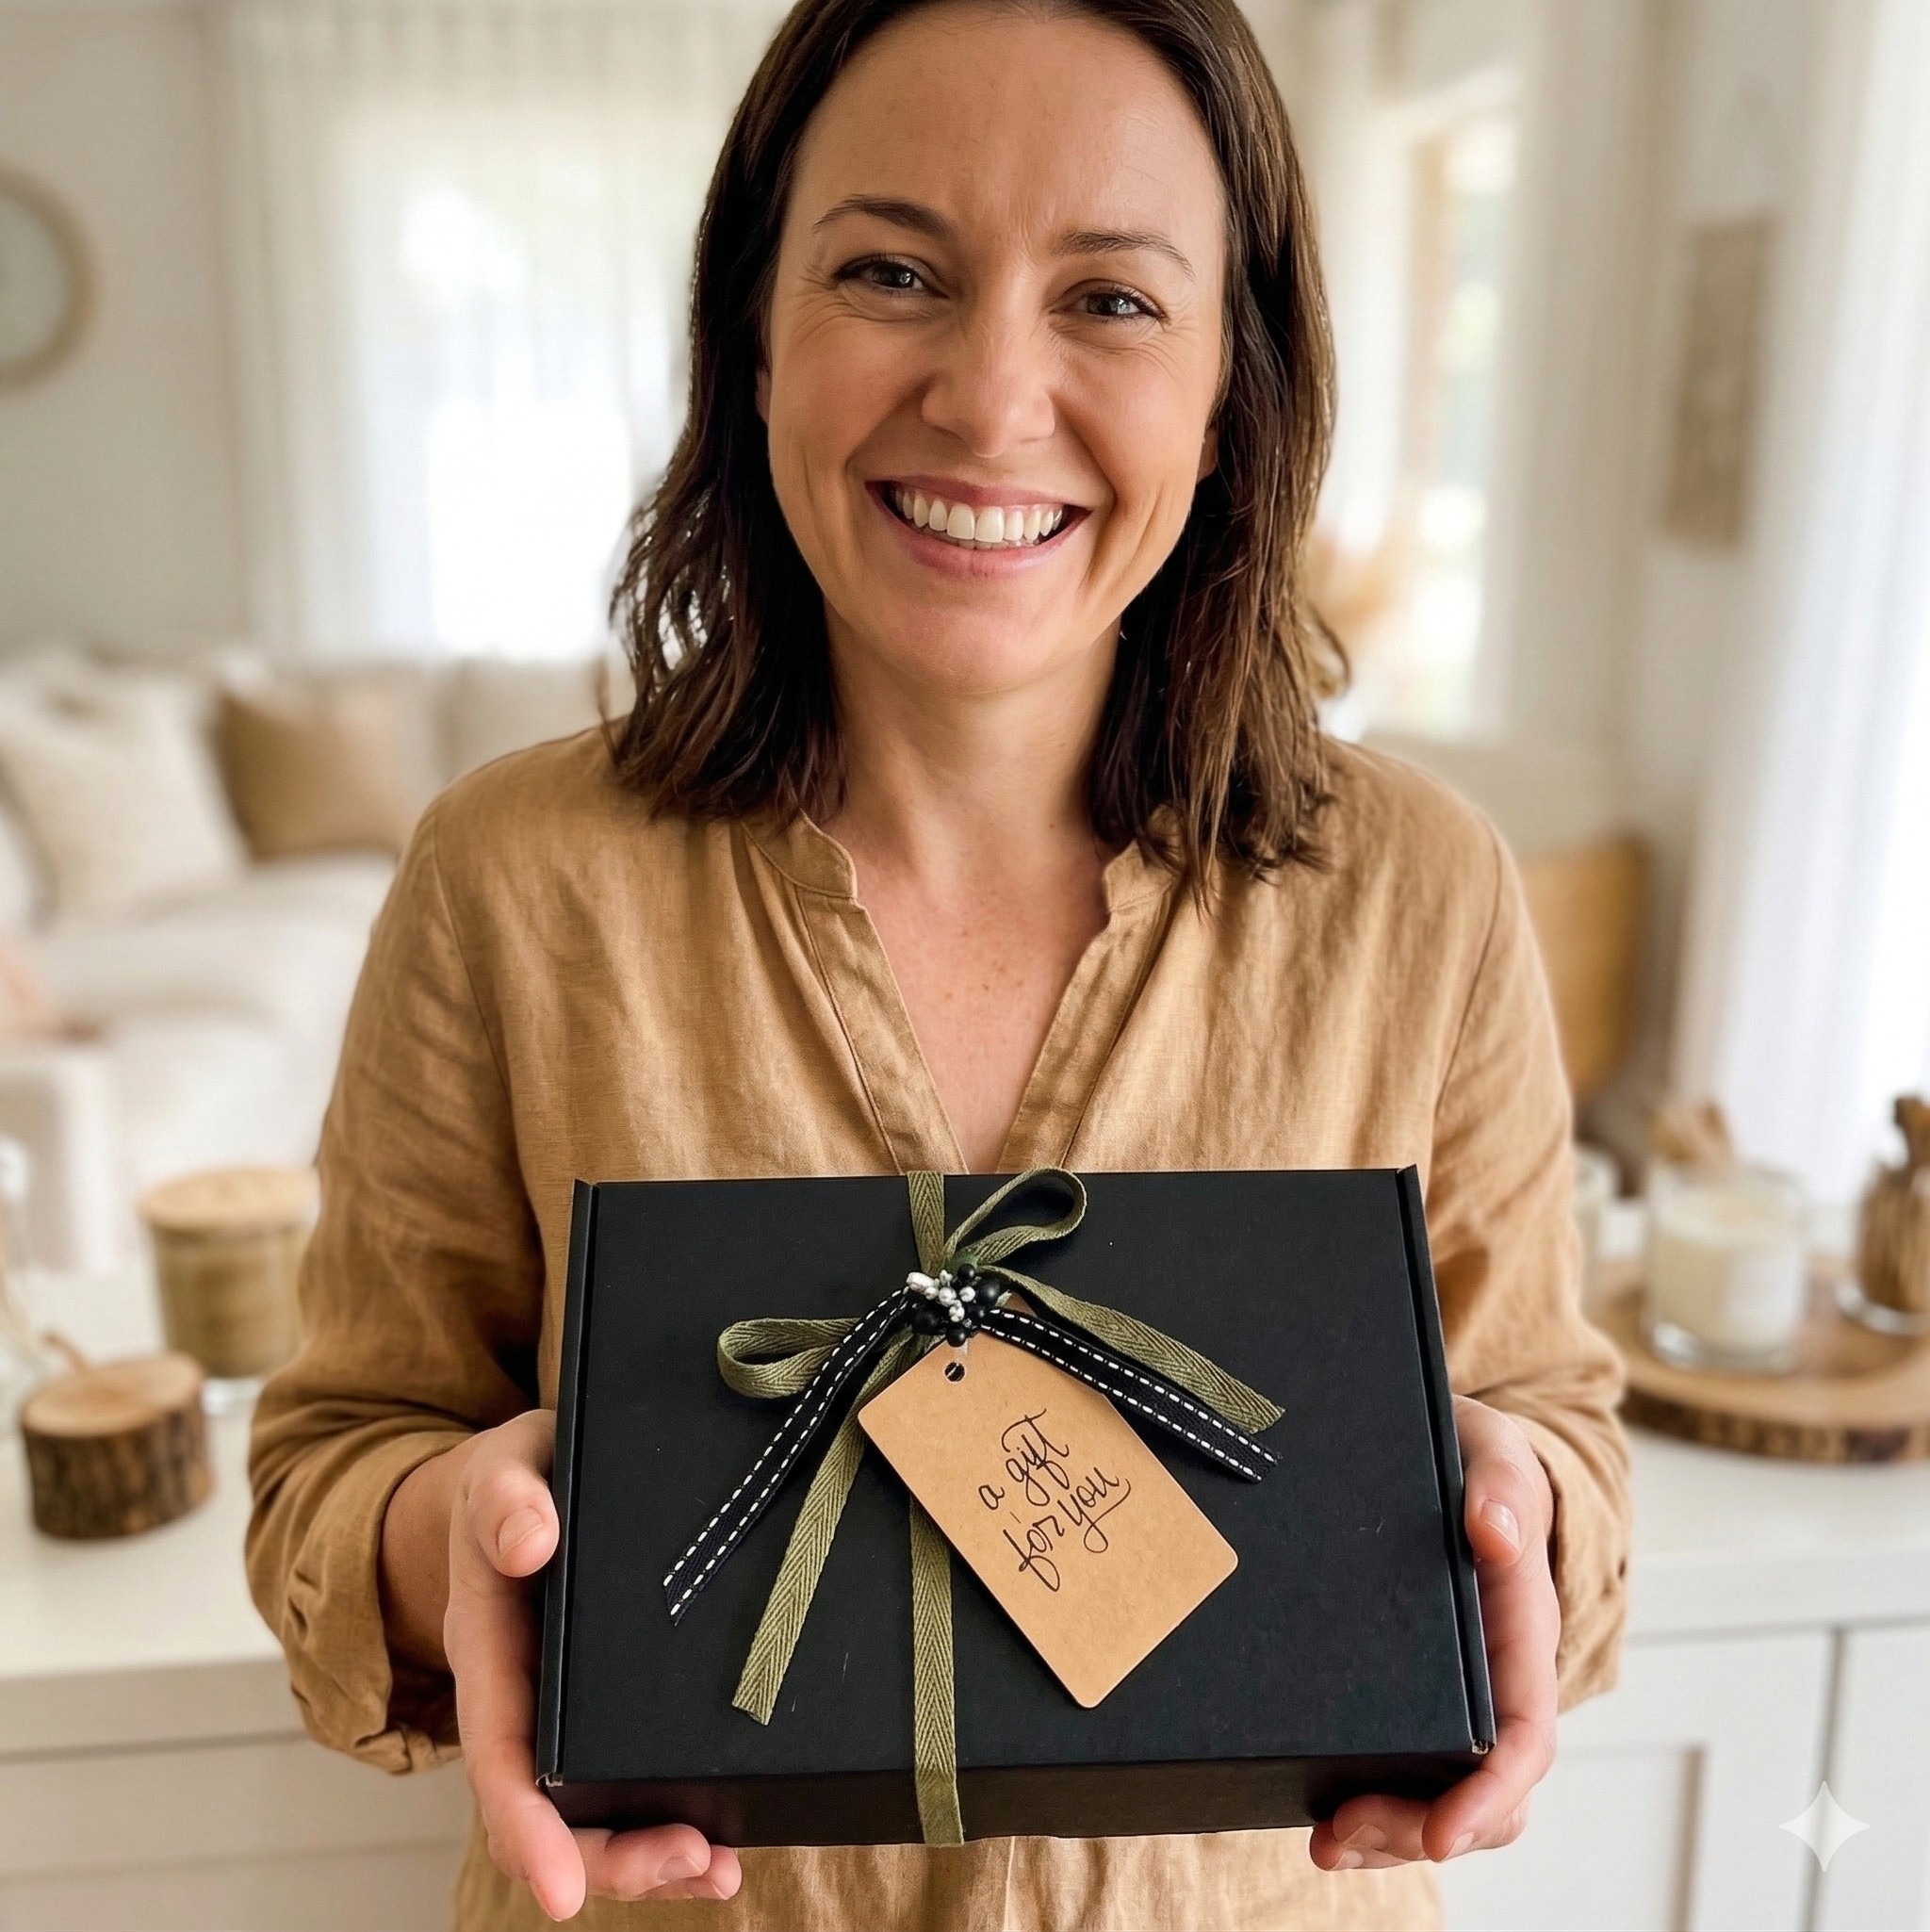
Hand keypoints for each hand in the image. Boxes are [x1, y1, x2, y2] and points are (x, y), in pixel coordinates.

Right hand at [388, 1411, 742, 1917]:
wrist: (527, 1485)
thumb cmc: (514, 1480)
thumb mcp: (503, 1470)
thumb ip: (504, 1499)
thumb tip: (529, 1540)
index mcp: (488, 1656)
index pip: (500, 1762)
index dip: (527, 1831)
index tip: (560, 1893)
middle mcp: (526, 1704)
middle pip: (554, 1814)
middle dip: (614, 1860)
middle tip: (695, 1862)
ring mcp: (572, 1715)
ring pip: (599, 1815)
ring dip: (655, 1858)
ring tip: (722, 1872)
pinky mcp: (617, 1709)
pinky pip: (638, 1781)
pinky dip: (680, 1821)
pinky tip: (729, 1843)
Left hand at [1307, 1395, 1558, 1872]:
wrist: (1455, 1458)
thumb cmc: (1477, 1460)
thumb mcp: (1492, 1454)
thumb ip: (1502, 1486)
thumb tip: (1492, 1532)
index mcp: (1522, 1634)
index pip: (1525, 1737)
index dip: (1489, 1795)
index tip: (1441, 1833)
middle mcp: (1495, 1680)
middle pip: (1482, 1793)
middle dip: (1417, 1830)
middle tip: (1341, 1833)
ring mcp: (1453, 1695)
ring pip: (1440, 1796)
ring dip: (1387, 1834)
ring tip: (1325, 1841)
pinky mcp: (1409, 1693)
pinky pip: (1402, 1769)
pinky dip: (1367, 1805)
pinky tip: (1318, 1815)